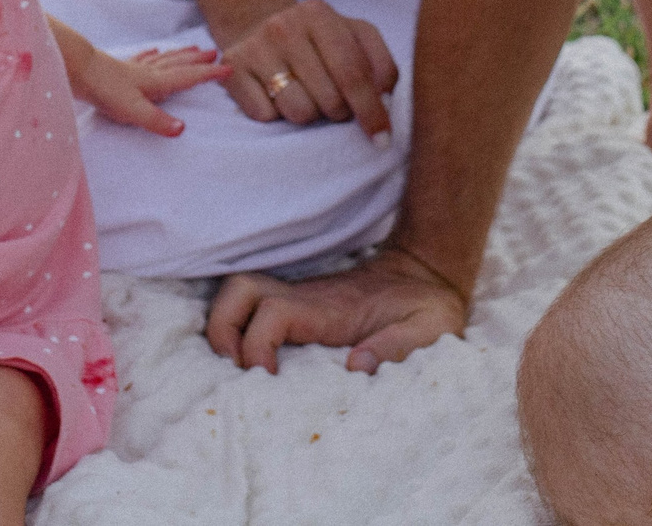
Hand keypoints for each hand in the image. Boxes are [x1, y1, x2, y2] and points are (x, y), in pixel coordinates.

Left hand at [73, 42, 228, 136]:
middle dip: (197, 60)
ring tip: (192, 48)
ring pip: (163, 60)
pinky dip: (150, 55)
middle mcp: (148, 73)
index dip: (208, 74)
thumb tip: (182, 129)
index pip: (188, 77)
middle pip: (177, 64)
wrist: (76, 69)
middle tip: (214, 52)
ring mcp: (133, 69)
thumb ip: (157, 121)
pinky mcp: (118, 68)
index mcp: (156, 82)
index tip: (229, 68)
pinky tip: (152, 51)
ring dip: (179, 55)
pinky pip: (142, 59)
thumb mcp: (133, 111)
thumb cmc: (105, 91)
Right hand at [205, 243, 467, 374]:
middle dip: (222, 328)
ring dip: (224, 326)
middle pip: (238, 290)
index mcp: (330, 307)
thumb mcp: (429, 329)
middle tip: (237, 370)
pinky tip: (248, 361)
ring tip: (237, 367)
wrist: (425, 273)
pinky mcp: (295, 306)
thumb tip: (356, 366)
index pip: (273, 313)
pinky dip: (236, 327)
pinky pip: (250, 306)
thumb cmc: (427, 306)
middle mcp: (304, 297)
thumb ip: (397, 347)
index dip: (258, 346)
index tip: (268, 379)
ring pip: (237, 293)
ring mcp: (296, 298)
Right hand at [218, 0, 397, 136]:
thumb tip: (384, 98)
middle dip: (340, 112)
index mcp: (318, 14)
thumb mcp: (354, 36)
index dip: (372, 111)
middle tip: (334, 101)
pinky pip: (266, 117)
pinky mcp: (231, 71)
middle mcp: (283, 26)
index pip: (354, 73)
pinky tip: (277, 96)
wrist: (258, 25)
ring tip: (306, 97)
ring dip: (310, 115)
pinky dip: (276, 115)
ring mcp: (254, 48)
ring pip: (299, 112)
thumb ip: (380, 63)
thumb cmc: (318, 40)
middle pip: (329, 100)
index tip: (382, 138)